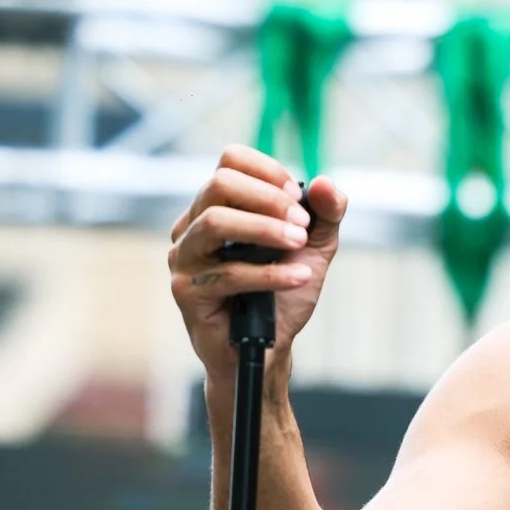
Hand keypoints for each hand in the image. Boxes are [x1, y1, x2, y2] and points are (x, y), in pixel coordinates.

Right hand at [167, 145, 345, 372]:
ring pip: (215, 223)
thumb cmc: (282, 295)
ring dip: (265, 229)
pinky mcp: (186, 291)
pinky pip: (227, 274)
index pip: (229, 161)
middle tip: (302, 224)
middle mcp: (193, 226)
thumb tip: (324, 183)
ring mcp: (184, 258)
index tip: (298, 196)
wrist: (269, 347)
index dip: (268, 171)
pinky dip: (270, 274)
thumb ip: (325, 215)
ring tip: (298, 243)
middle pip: (218, 184)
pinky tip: (299, 277)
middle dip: (268, 199)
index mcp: (217, 206)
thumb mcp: (313, 249)